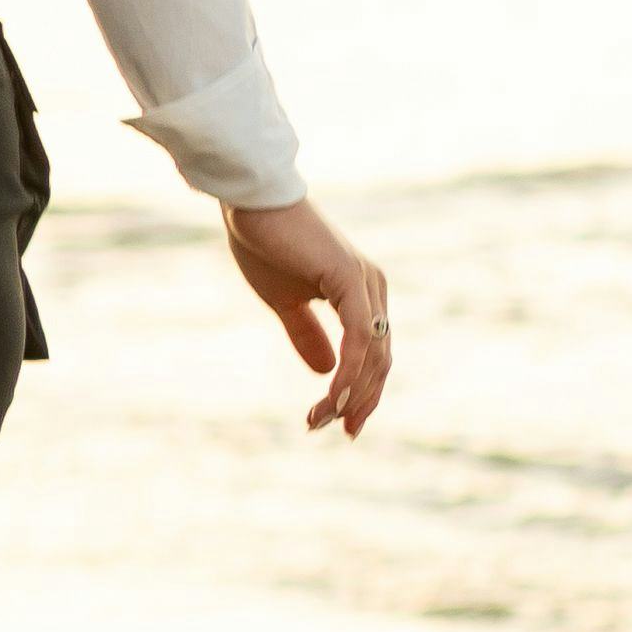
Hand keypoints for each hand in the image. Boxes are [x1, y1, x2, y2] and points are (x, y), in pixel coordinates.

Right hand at [221, 198, 391, 439]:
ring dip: (348, 394)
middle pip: (379, 362)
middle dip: (357, 401)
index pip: (371, 354)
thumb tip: (325, 371)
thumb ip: (306, 335)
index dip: (358, 391)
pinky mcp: (350, 281)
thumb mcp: (284, 302)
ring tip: (319, 419)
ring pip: (372, 356)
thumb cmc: (264, 244)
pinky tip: (332, 396)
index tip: (334, 422)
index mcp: (361, 294)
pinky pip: (358, 338)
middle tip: (327, 428)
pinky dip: (348, 372)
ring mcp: (366, 285)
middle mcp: (373, 290)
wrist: (252, 203)